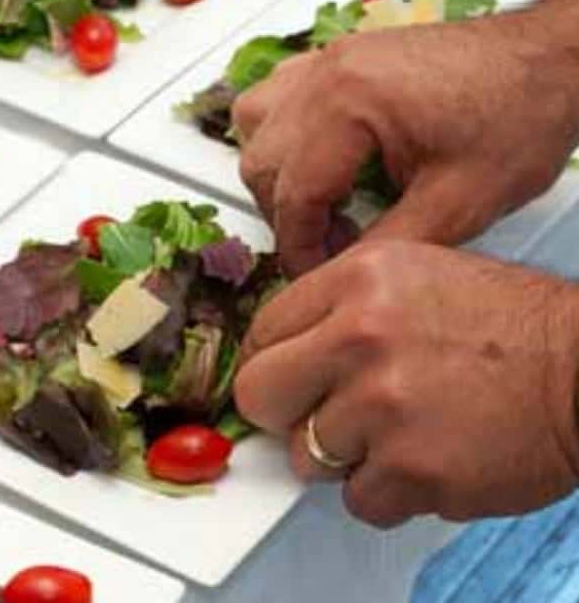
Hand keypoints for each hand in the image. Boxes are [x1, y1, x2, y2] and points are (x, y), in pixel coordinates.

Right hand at [233, 0, 578, 274]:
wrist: (552, 60)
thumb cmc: (520, 116)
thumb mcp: (463, 200)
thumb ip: (393, 243)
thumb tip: (343, 276)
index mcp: (348, 104)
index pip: (293, 192)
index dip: (300, 246)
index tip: (318, 275)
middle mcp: (324, 73)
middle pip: (261, 160)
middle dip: (286, 214)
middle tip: (330, 246)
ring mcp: (327, 59)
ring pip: (254, 123)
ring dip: (276, 171)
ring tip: (322, 203)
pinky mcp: (338, 55)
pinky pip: (276, 93)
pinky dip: (283, 131)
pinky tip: (321, 156)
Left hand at [233, 241, 578, 528]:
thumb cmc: (513, 325)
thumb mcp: (413, 272)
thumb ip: (342, 302)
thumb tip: (289, 343)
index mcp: (355, 280)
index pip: (262, 330)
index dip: (274, 361)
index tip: (289, 379)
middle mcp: (359, 339)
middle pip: (261, 394)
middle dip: (284, 412)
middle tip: (318, 416)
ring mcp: (384, 408)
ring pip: (309, 457)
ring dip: (344, 457)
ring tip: (395, 435)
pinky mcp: (416, 471)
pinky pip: (360, 501)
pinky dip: (386, 494)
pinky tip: (422, 463)